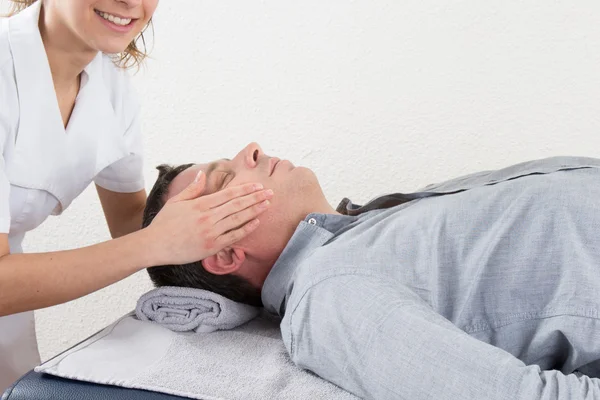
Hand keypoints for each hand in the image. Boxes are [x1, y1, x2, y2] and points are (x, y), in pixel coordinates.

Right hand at [145, 171, 272, 265]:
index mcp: (200, 204)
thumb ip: (192, 188)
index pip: (228, 194)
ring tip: (267, 204)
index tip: (258, 185)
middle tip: (270, 192)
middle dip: (256, 197)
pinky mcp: (212, 246)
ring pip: (238, 219)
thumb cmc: (164, 223)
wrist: (154, 245)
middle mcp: (208, 217)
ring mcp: (211, 232)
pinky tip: (256, 222)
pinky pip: (234, 237)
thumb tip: (201, 174)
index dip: (245, 189)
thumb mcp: (176, 201)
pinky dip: (246, 229)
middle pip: (237, 205)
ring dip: (255, 211)